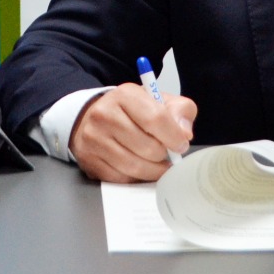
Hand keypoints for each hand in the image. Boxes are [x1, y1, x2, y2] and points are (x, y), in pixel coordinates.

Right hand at [69, 83, 195, 182]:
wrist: (95, 118)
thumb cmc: (132, 111)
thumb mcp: (159, 100)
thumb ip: (179, 111)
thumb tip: (184, 133)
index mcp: (124, 95)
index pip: (156, 119)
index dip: (174, 136)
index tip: (181, 144)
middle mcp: (104, 114)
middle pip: (147, 147)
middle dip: (163, 155)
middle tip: (166, 153)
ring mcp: (94, 139)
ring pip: (135, 166)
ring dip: (153, 170)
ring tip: (157, 163)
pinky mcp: (89, 160)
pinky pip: (121, 178)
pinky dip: (135, 177)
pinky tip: (139, 166)